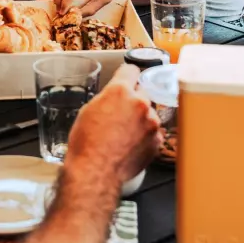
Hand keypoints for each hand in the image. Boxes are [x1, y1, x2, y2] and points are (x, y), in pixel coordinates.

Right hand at [66, 64, 161, 182]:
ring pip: (149, 113)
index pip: (131, 70)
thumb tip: (113, 96)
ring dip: (140, 120)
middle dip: (133, 101)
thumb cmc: (86, 144)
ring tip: (124, 135)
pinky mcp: (157, 140)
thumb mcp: (88, 110)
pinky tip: (131, 145)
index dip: (127, 76)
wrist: (95, 172)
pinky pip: (153, 132)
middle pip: (142, 93)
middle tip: (120, 115)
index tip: (127, 80)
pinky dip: (145, 136)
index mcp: (120, 91)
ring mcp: (151, 122)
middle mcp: (140, 103)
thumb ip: (107, 98)